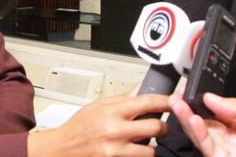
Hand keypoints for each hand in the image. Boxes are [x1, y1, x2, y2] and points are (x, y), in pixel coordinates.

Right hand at [28, 91, 169, 156]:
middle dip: (164, 127)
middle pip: (155, 127)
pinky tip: (136, 151)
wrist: (59, 150)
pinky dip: (141, 156)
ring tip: (147, 142)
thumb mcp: (99, 106)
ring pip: (150, 150)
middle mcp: (115, 131)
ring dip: (153, 147)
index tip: (177, 100)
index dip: (167, 101)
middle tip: (163, 126)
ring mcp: (114, 151)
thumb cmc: (78, 127)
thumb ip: (124, 98)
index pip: (148, 102)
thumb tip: (144, 86)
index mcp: (113, 111)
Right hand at [170, 90, 235, 156]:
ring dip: (190, 122)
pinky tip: (196, 121)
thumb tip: (212, 98)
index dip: (201, 101)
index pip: (217, 110)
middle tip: (178, 97)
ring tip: (182, 107)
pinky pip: (212, 151)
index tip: (189, 90)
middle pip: (206, 124)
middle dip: (189, 110)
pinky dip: (201, 136)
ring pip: (204, 138)